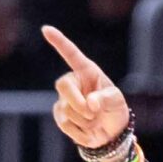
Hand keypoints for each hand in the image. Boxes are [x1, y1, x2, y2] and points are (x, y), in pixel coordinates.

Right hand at [43, 26, 129, 150]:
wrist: (110, 132)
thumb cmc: (114, 109)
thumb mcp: (116, 101)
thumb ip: (105, 99)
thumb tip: (90, 105)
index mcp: (87, 71)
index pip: (71, 54)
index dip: (59, 42)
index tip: (46, 29)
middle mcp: (73, 82)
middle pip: (62, 85)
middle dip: (77, 102)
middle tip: (92, 113)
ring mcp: (64, 98)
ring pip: (66, 109)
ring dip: (84, 120)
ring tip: (94, 120)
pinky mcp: (60, 115)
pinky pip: (65, 123)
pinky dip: (79, 131)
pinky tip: (88, 130)